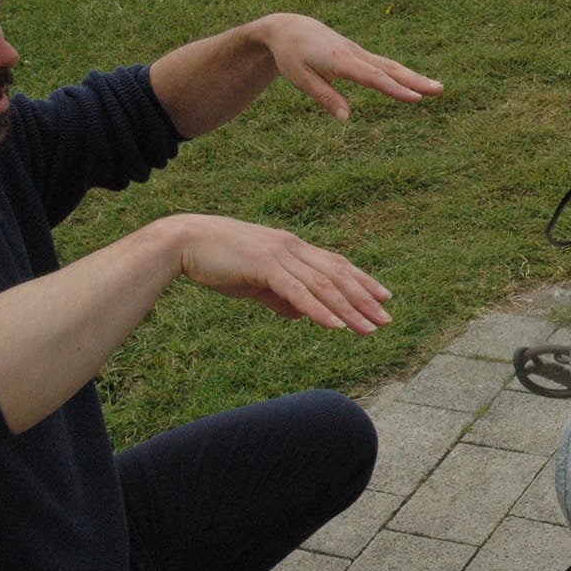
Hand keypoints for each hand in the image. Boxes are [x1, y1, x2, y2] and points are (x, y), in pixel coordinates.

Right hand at [171, 214, 393, 333]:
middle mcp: (292, 247)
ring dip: (349, 309)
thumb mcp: (254, 282)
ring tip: (369, 328)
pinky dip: (319, 310)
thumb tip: (299, 314)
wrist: (183, 242)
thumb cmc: (217, 261)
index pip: (336, 264)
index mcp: (292, 248)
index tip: (383, 297)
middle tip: (386, 319)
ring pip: (324, 285)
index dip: (361, 280)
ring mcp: (280, 255)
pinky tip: (336, 325)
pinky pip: (298, 292)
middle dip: (364, 298)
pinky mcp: (264, 266)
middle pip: (338, 275)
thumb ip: (278, 296)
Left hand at [258, 13, 442, 121]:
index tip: (415, 99)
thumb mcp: (300, 79)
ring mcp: (359, 52)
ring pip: (391, 66)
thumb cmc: (291, 55)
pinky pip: (384, 65)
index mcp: (339, 60)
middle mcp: (354, 53)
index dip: (394, 89)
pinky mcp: (359, 54)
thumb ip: (325, 97)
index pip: (372, 77)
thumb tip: (346, 119)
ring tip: (437, 88)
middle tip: (439, 90)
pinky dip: (402, 74)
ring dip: (414, 77)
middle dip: (415, 81)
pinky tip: (415, 82)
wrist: (288, 27)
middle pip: (389, 69)